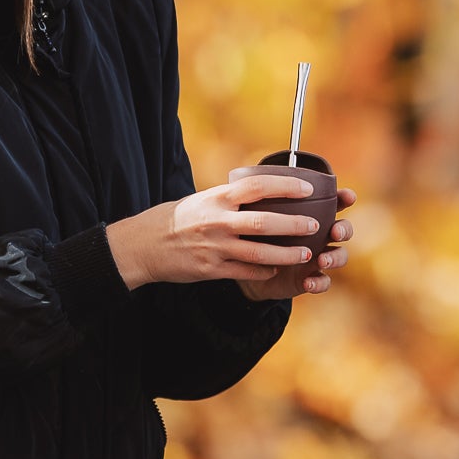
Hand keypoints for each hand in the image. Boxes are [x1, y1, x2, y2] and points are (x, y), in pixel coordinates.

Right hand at [106, 176, 354, 296]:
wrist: (143, 245)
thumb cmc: (176, 218)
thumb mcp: (201, 199)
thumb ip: (230, 198)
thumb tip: (261, 190)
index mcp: (217, 198)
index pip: (257, 186)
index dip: (285, 186)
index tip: (307, 187)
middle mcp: (217, 221)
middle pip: (264, 222)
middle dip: (293, 225)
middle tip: (315, 227)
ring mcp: (215, 247)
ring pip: (259, 252)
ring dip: (286, 254)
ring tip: (305, 255)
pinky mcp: (210, 269)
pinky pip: (244, 271)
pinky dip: (262, 270)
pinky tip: (275, 269)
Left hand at [238, 185, 354, 301]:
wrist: (248, 269)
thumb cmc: (255, 235)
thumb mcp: (257, 216)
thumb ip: (265, 201)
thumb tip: (256, 178)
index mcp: (311, 215)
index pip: (334, 203)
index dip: (345, 198)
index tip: (348, 196)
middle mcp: (319, 235)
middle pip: (344, 229)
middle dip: (344, 229)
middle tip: (334, 232)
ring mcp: (318, 257)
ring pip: (340, 256)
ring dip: (335, 257)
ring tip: (322, 260)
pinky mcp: (311, 278)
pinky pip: (324, 282)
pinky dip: (319, 282)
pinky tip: (309, 282)